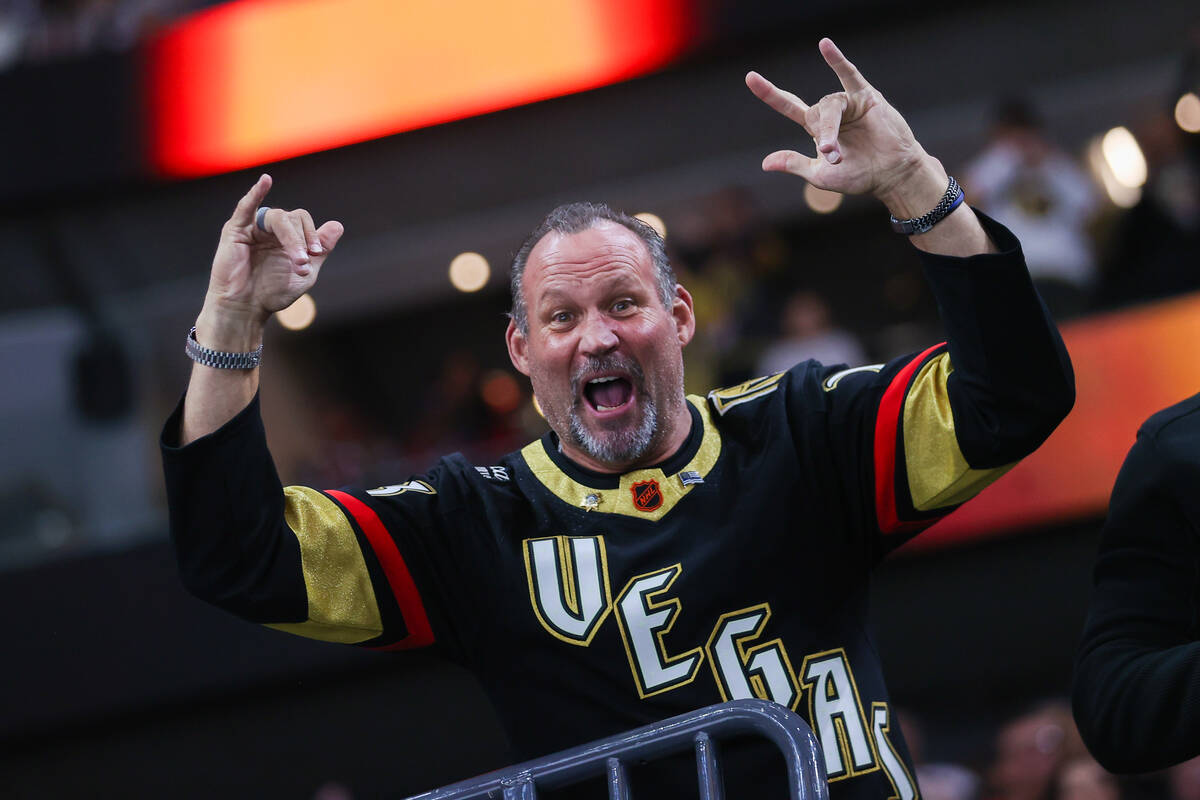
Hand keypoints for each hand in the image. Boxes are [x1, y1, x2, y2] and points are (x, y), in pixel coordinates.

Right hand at [203, 174, 344, 328]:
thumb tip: (338, 225)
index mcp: (286, 237)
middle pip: (292, 218)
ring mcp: (252, 228)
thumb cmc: (272, 293)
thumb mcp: (305, 273)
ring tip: (297, 260)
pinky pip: (246, 207)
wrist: (246, 309)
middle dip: (302, 240)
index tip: (317, 254)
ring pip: (278, 218)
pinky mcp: (235, 231)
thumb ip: (321, 249)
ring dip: (292, 237)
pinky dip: (256, 193)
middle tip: (303, 263)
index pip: (303, 220)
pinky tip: (266, 180)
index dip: (313, 234)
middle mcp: (269, 229)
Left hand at [746, 38, 930, 199]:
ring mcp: (849, 103)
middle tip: (834, 156)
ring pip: (831, 106)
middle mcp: (831, 113)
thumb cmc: (859, 176)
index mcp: (817, 129)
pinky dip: (837, 60)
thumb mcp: (820, 175)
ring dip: (831, 128)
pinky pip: (849, 75)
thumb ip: (794, 164)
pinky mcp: (866, 97)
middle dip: (823, 135)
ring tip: (837, 151)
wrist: (891, 175)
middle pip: (814, 113)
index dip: (770, 94)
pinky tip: (824, 45)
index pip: (789, 106)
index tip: (750, 77)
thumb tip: (765, 163)